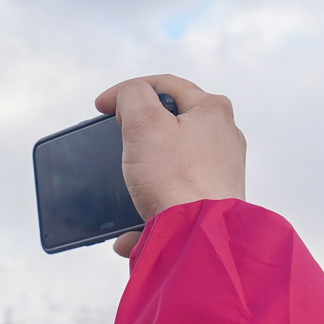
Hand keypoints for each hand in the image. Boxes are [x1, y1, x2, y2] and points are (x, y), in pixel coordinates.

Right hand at [94, 74, 245, 257]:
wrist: (198, 238)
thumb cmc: (175, 179)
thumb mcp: (144, 122)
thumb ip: (133, 95)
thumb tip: (132, 98)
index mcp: (212, 110)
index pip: (164, 85)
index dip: (126, 91)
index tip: (100, 107)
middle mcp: (223, 138)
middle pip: (169, 124)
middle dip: (137, 135)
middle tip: (117, 143)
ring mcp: (221, 172)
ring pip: (169, 164)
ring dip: (140, 176)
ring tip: (124, 188)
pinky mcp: (213, 202)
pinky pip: (173, 197)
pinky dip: (150, 207)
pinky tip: (131, 227)